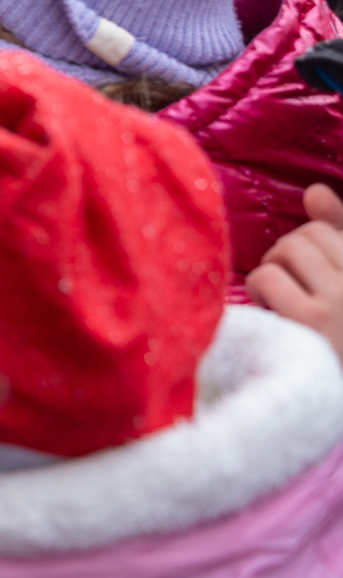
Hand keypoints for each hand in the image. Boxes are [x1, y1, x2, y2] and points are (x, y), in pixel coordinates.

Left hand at [248, 184, 342, 359]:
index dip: (318, 239)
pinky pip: (267, 277)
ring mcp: (342, 304)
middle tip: (295, 290)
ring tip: (284, 302)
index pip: (335, 229)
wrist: (334, 403)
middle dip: (292, 255)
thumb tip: (315, 191)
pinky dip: (260, 291)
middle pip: (309, 235)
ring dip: (275, 271)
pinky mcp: (313, 324)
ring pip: (286, 250)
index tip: (314, 275)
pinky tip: (274, 316)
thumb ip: (340, 233)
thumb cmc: (338, 340)